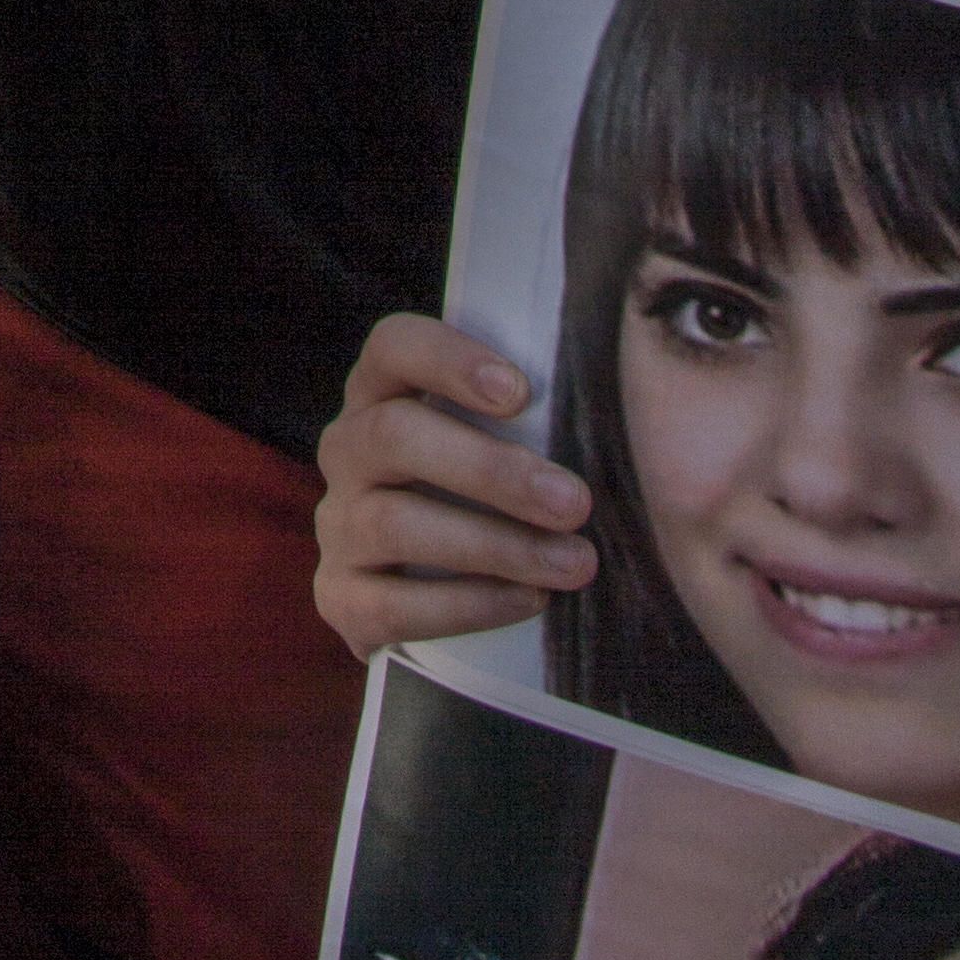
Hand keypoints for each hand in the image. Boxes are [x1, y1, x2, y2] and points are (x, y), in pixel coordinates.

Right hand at [313, 312, 594, 662]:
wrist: (446, 612)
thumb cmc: (495, 502)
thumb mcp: (507, 444)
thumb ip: (541, 415)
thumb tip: (621, 387)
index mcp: (384, 393)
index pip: (394, 346)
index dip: (448, 360)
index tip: (520, 392)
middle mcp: (349, 449)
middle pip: (393, 435)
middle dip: (490, 470)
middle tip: (574, 503)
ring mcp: (337, 525)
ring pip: (394, 522)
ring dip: (494, 544)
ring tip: (572, 564)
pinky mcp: (342, 599)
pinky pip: (393, 604)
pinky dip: (468, 603)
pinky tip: (528, 600)